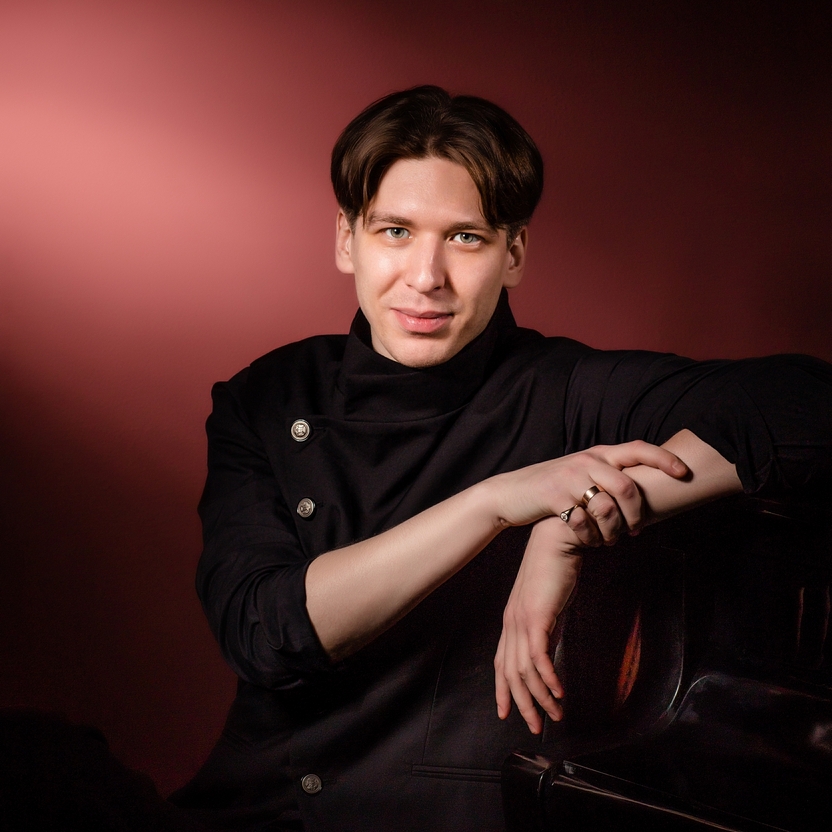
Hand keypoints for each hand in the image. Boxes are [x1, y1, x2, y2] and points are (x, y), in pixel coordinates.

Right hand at [487, 440, 688, 543]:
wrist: (511, 492)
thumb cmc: (551, 487)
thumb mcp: (581, 472)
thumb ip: (606, 475)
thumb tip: (639, 490)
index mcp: (598, 453)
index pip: (639, 448)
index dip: (664, 459)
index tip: (684, 473)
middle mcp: (587, 460)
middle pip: (628, 485)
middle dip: (638, 513)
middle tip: (636, 531)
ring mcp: (571, 477)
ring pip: (609, 504)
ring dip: (616, 528)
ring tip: (612, 540)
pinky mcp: (556, 496)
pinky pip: (585, 519)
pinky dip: (593, 535)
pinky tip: (591, 541)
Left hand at [494, 516, 581, 733]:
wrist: (557, 541)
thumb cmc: (555, 570)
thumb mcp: (549, 606)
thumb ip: (546, 629)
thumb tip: (549, 653)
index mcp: (512, 622)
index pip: (502, 663)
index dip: (503, 690)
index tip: (507, 713)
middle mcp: (511, 624)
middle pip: (510, 673)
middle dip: (522, 703)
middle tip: (535, 726)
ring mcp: (521, 621)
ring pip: (524, 671)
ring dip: (540, 697)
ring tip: (555, 715)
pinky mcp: (536, 617)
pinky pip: (538, 657)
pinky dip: (548, 679)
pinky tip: (558, 693)